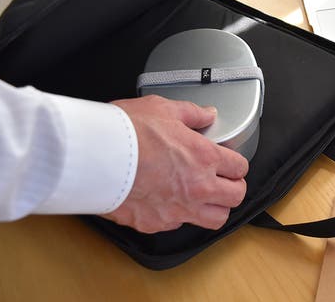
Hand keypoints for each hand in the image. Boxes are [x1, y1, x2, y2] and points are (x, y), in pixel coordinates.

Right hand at [103, 95, 248, 232]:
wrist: (94, 156)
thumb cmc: (127, 131)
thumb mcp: (164, 109)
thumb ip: (192, 114)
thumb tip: (207, 115)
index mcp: (204, 158)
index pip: (239, 168)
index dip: (236, 164)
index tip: (230, 163)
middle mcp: (198, 187)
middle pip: (236, 198)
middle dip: (233, 189)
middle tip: (223, 182)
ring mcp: (178, 209)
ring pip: (215, 220)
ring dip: (214, 209)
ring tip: (203, 198)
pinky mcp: (156, 223)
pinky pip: (178, 225)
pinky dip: (177, 216)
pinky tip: (168, 202)